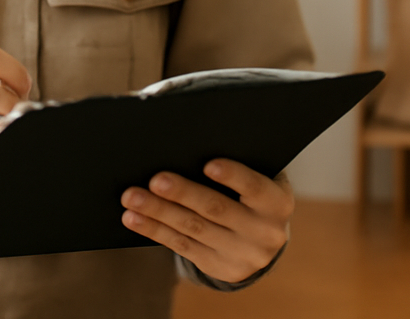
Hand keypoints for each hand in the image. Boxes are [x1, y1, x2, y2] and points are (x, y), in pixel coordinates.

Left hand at [121, 159, 293, 283]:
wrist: (263, 239)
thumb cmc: (252, 192)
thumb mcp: (258, 176)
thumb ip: (237, 161)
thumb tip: (186, 143)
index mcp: (277, 203)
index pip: (255, 187)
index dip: (233, 176)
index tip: (208, 164)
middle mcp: (264, 232)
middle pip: (216, 209)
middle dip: (183, 193)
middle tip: (155, 180)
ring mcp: (241, 254)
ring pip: (193, 229)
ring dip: (158, 212)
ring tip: (132, 197)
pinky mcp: (218, 267)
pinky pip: (182, 246)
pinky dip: (154, 230)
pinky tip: (133, 218)